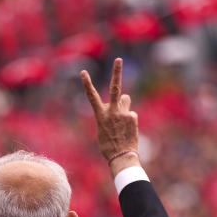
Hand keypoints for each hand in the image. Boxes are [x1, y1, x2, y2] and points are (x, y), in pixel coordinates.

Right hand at [80, 58, 141, 176]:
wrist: (121, 156)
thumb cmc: (109, 145)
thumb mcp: (104, 129)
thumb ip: (111, 113)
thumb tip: (124, 100)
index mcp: (100, 115)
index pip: (92, 97)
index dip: (87, 84)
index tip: (84, 72)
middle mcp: (112, 111)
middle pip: (115, 88)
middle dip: (116, 72)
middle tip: (118, 59)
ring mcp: (123, 113)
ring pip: (125, 100)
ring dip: (124, 105)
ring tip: (122, 121)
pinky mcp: (133, 116)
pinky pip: (131, 113)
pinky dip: (129, 119)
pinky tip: (128, 130)